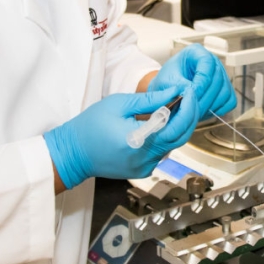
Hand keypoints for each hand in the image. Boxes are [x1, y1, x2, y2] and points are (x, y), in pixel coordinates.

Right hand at [43, 86, 196, 188]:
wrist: (73, 153)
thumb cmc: (89, 127)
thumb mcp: (119, 104)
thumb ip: (150, 100)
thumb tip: (173, 92)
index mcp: (139, 141)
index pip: (175, 126)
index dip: (187, 108)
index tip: (189, 93)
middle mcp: (145, 159)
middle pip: (179, 138)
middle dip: (187, 116)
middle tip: (188, 98)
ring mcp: (145, 168)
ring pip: (172, 146)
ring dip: (177, 126)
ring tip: (175, 107)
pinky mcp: (143, 170)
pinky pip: (161, 152)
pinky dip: (165, 137)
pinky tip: (161, 123)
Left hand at [148, 44, 235, 120]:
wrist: (167, 90)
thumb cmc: (167, 81)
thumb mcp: (168, 81)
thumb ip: (179, 86)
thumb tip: (192, 94)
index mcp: (197, 52)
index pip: (207, 63)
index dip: (202, 81)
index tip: (192, 94)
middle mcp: (212, 62)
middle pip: (218, 79)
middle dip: (205, 97)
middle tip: (193, 107)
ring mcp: (221, 76)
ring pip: (225, 92)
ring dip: (212, 105)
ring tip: (196, 112)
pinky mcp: (225, 90)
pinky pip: (229, 102)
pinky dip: (219, 109)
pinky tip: (204, 112)